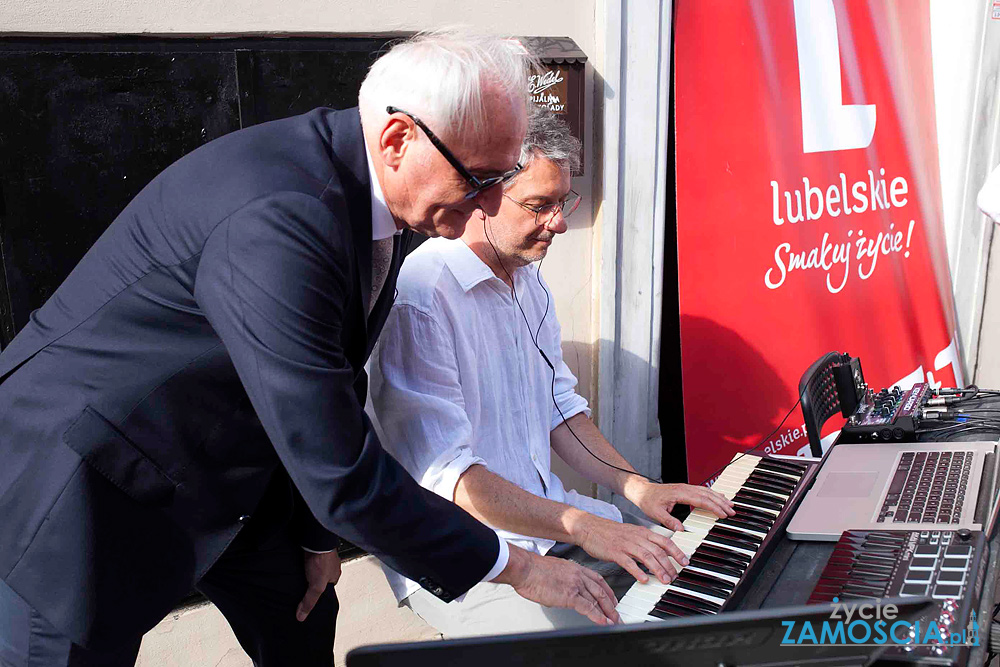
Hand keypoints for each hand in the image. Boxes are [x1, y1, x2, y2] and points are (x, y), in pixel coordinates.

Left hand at [296, 550, 341, 621]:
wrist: (315, 540)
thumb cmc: (322, 560)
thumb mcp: (316, 587)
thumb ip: (309, 601)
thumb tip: (302, 616)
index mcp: (335, 575)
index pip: (327, 589)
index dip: (318, 594)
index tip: (309, 598)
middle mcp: (330, 566)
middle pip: (320, 578)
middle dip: (312, 582)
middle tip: (302, 586)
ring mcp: (322, 557)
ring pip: (313, 569)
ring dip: (307, 572)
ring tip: (298, 576)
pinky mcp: (313, 550)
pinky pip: (308, 560)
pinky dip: (304, 563)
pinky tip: (298, 566)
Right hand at [493, 545, 620, 625]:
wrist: (525, 568)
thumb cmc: (533, 569)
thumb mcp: (554, 569)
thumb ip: (562, 578)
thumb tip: (560, 589)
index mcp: (574, 568)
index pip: (597, 579)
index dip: (607, 590)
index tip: (612, 598)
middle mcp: (578, 575)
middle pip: (601, 590)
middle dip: (611, 604)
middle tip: (616, 613)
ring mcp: (575, 585)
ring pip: (598, 599)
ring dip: (608, 612)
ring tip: (613, 621)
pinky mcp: (570, 596)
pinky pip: (589, 608)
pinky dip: (598, 616)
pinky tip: (603, 622)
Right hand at [568, 512, 688, 584]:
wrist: (590, 527)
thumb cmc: (611, 532)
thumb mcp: (632, 533)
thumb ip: (646, 542)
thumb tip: (660, 553)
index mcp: (642, 532)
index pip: (665, 541)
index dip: (677, 552)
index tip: (685, 562)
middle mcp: (637, 537)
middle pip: (658, 551)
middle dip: (669, 565)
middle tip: (675, 576)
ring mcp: (626, 544)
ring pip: (646, 556)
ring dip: (658, 569)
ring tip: (664, 580)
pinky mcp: (615, 552)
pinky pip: (629, 562)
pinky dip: (638, 571)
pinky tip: (643, 579)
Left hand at [625, 480, 734, 530]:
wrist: (642, 490)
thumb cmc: (648, 500)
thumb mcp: (655, 513)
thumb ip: (668, 521)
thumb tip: (681, 529)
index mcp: (679, 493)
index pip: (701, 499)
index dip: (713, 506)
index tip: (723, 513)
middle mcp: (684, 488)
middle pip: (707, 494)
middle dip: (721, 503)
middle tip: (732, 511)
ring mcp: (686, 487)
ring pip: (706, 491)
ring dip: (719, 498)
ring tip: (730, 505)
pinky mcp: (685, 489)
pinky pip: (702, 490)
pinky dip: (713, 494)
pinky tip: (719, 498)